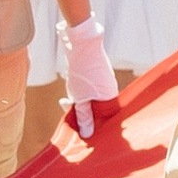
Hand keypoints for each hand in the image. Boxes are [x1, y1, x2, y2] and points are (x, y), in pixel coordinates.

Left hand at [60, 15, 119, 141]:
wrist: (81, 43)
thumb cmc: (83, 73)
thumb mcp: (80, 99)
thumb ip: (84, 117)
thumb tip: (87, 134)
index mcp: (111, 99)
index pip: (104, 119)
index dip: (91, 124)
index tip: (78, 125)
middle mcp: (111, 90)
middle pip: (97, 109)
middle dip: (81, 111)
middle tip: (66, 106)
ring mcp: (105, 80)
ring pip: (91, 98)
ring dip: (78, 100)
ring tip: (67, 95)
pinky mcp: (97, 73)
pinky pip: (89, 88)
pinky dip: (79, 90)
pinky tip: (72, 82)